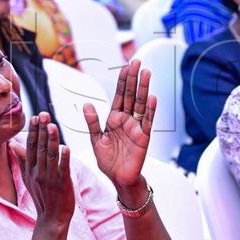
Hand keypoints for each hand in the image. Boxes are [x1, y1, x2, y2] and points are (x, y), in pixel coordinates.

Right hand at [22, 112, 75, 229]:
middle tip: (44, 114)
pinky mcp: (62, 185)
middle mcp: (38, 173)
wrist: (51, 219)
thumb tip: (13, 145)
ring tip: (52, 125)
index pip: (31, 147)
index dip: (34, 132)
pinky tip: (65, 147)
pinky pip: (62, 170)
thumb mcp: (27, 178)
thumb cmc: (42, 196)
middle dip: (42, 131)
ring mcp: (49, 179)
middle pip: (40, 148)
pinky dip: (64, 159)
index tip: (35, 117)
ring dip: (51, 140)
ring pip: (50, 156)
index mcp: (30, 169)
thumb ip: (22, 160)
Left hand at [83, 60, 153, 188]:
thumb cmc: (108, 161)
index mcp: (114, 119)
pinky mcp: (143, 138)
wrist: (119, 178)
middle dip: (133, 79)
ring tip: (146, 73)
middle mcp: (126, 120)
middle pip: (130, 95)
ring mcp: (136, 127)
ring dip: (143, 89)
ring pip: (140, 104)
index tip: (125, 66)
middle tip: (137, 61)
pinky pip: (147, 121)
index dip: (122, 81)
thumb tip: (87, 104)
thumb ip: (92, 123)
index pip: (119, 95)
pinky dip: (149, 110)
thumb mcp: (96, 140)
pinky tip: (152, 98)